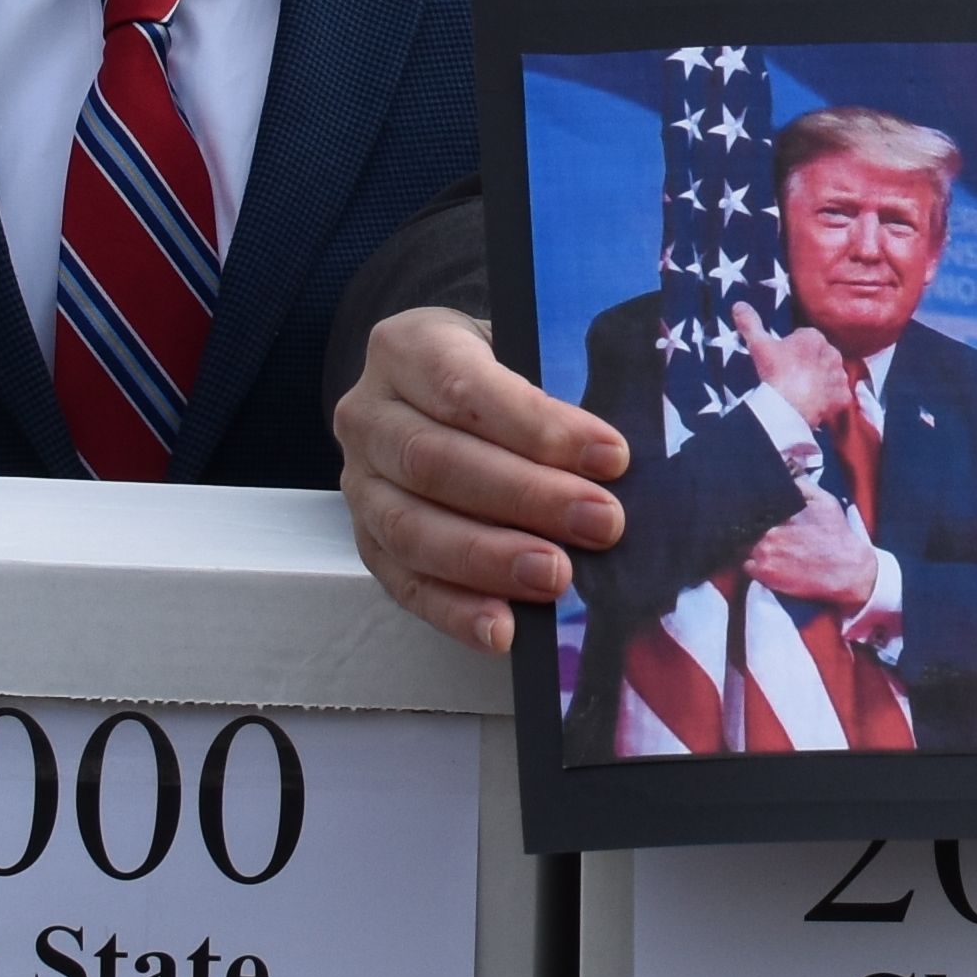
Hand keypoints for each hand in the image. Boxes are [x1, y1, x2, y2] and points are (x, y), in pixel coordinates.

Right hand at [331, 307, 621, 654]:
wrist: (428, 387)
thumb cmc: (492, 369)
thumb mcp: (520, 347)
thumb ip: (556, 387)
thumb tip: (617, 458)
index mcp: (408, 349)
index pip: (466, 387)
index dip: (538, 426)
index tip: (611, 456)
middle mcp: (369, 414)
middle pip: (437, 462)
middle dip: (527, 498)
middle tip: (601, 524)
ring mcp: (360, 482)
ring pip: (412, 527)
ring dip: (489, 560)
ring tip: (555, 578)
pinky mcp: (367, 540)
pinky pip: (404, 582)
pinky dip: (454, 610)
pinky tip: (503, 630)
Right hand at [728, 300, 857, 433]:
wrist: (788, 407)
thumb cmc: (775, 372)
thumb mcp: (759, 345)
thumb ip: (750, 323)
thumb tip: (738, 304)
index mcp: (814, 337)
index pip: (805, 338)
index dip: (792, 349)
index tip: (782, 360)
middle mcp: (832, 353)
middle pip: (819, 356)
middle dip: (809, 363)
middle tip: (791, 377)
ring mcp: (839, 375)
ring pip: (830, 375)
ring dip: (821, 380)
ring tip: (802, 392)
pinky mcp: (843, 396)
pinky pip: (838, 395)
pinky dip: (830, 399)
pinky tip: (815, 403)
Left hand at [746, 492, 882, 612]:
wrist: (847, 571)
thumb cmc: (836, 534)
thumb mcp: (824, 501)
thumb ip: (801, 485)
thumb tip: (783, 473)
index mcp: (780, 513)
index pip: (751, 506)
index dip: (748, 507)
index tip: (750, 508)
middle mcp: (768, 534)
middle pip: (745, 526)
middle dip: (748, 524)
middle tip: (757, 526)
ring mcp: (764, 556)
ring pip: (742, 544)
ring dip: (747, 542)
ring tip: (758, 542)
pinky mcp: (764, 575)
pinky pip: (746, 564)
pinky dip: (751, 561)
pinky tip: (763, 558)